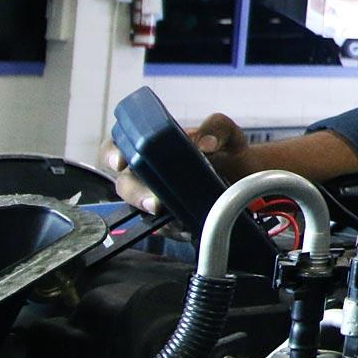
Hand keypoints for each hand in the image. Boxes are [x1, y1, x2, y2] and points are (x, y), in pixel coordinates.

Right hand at [100, 113, 253, 215]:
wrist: (246, 176)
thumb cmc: (225, 149)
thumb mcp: (225, 132)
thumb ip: (216, 128)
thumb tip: (206, 143)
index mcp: (149, 146)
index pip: (116, 147)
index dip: (112, 154)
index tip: (122, 161)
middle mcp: (145, 173)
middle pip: (125, 185)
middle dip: (136, 194)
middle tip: (155, 203)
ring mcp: (155, 198)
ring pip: (140, 210)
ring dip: (155, 217)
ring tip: (176, 219)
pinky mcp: (169, 222)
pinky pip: (164, 229)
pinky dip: (175, 229)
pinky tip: (189, 227)